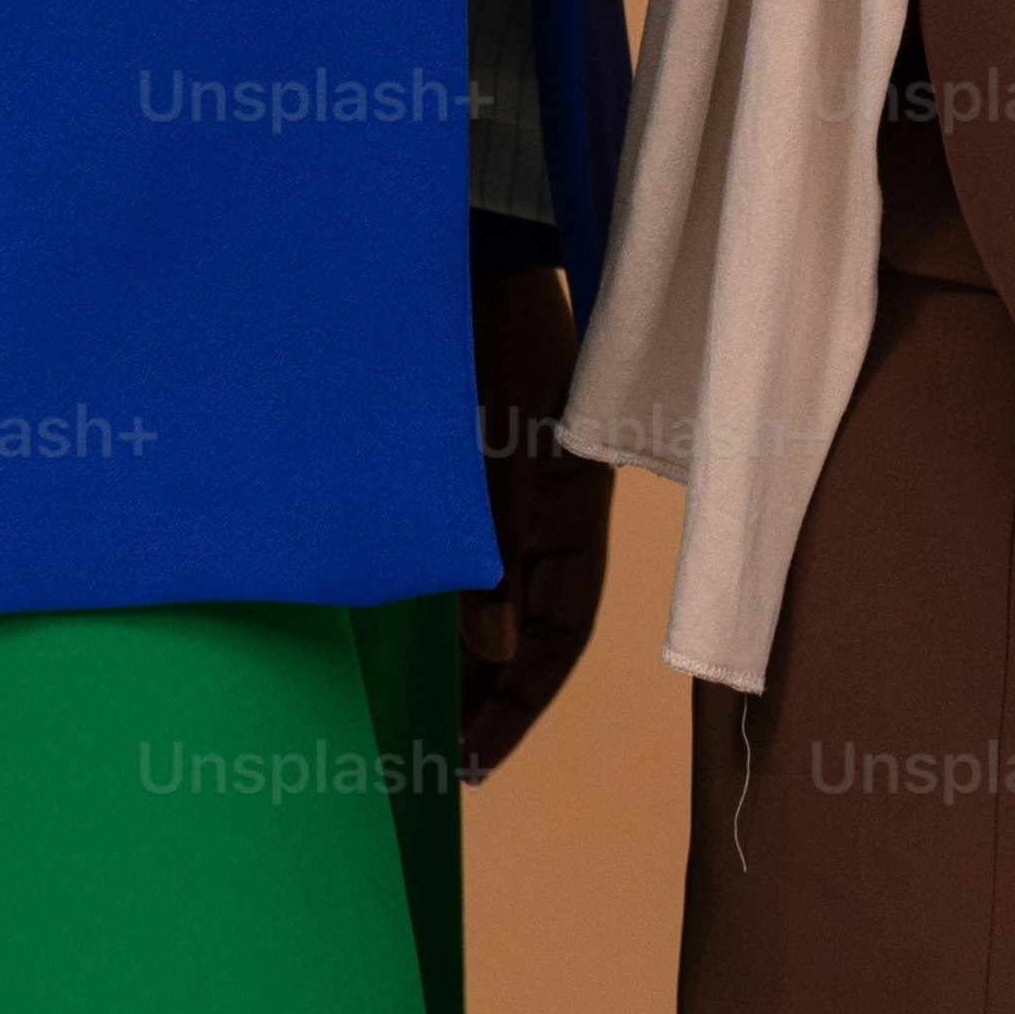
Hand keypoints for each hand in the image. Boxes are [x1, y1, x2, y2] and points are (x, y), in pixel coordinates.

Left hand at [453, 258, 609, 779]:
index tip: (478, 757)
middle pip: (540, 624)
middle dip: (502, 692)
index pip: (564, 630)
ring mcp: (524, 492)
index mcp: (578, 508)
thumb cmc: (492, 342)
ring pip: (510, 596)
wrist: (474, 256)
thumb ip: (497, 547)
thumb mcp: (497, 452)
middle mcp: (558, 510)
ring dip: (480, 656)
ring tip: (443, 718)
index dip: (525, 697)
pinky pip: (484, 559)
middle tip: (456, 757)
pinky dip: (462, 603)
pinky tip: (436, 632)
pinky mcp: (488, 471)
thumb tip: (493, 645)